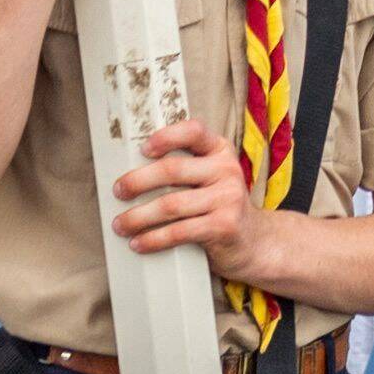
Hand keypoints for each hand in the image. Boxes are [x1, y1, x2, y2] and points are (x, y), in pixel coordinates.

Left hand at [111, 114, 280, 274]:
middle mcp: (226, 169)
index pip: (193, 131)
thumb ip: (186, 168)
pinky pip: (179, 231)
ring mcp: (228, 198)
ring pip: (171, 204)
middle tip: (118, 192)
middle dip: (137, 181)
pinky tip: (139, 243)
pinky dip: (153, 239)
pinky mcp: (223, 226)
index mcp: (220, 150)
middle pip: (172, 170)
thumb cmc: (220, 206)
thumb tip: (133, 173)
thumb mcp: (211, 177)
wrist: (255, 242)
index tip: (142, 149)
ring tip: (120, 224)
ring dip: (138, 216)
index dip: (166, 137)